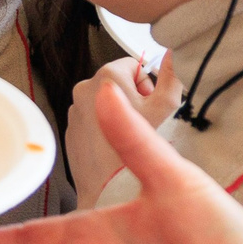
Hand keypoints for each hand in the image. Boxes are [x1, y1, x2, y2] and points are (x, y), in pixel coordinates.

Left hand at [64, 55, 176, 204]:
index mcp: (106, 76)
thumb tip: (171, 54)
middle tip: (143, 123)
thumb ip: (171, 76)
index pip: (133, 64)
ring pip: (104, 102)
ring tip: (128, 137)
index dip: (147, 84)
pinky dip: (103, 128)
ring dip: (118, 113)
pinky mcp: (70, 128)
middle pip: (117, 83)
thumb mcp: (166, 108)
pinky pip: (91, 120)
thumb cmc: (139, 148)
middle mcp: (84, 88)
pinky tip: (114, 147)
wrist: (109, 188)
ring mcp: (74, 109)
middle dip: (133, 99)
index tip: (150, 105)